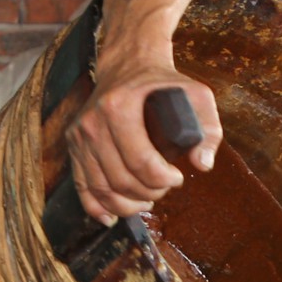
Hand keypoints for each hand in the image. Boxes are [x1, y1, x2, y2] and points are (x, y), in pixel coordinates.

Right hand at [63, 63, 222, 224]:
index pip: (140, 162)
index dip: (163, 181)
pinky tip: (112, 217)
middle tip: (164, 189)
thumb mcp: (196, 96)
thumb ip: (208, 130)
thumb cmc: (164, 83)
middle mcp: (93, 122)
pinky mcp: (73, 144)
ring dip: (127, 205)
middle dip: (148, 194)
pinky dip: (96, 207)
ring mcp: (79, 134)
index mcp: (119, 107)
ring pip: (101, 188)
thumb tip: (203, 165)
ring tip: (146, 202)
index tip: (177, 178)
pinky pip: (81, 185)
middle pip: (121, 179)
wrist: (127, 64)